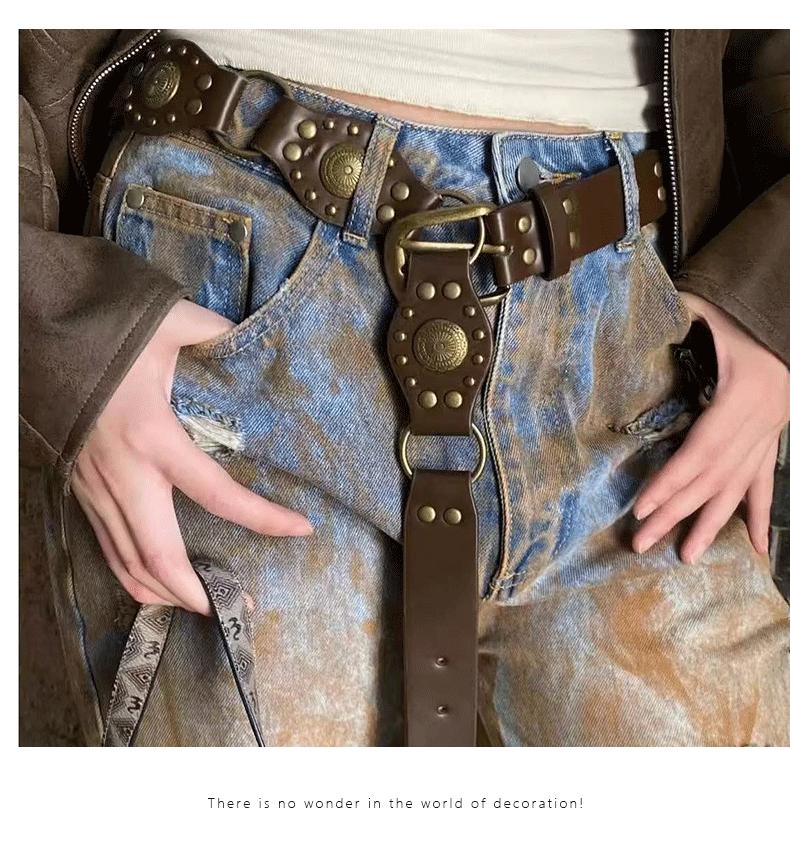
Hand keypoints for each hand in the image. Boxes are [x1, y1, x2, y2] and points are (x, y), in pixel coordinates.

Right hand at [71, 299, 312, 614]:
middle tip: (234, 607)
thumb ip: (219, 333)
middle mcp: (122, 473)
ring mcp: (94, 487)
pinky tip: (156, 581)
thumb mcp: (173, 324)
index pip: (217, 493)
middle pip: (157, 555)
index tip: (301, 529)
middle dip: (196, 592)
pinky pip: (106, 547)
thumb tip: (261, 341)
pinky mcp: (80, 488)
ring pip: (125, 562)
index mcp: (152, 435)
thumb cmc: (109, 333)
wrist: (41, 337)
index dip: (262, 519)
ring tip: (201, 605)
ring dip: (163, 593)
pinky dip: (132, 574)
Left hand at [632, 291, 789, 562]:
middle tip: (642, 543)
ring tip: (686, 557)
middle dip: (676, 513)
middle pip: (713, 478)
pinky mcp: (773, 437)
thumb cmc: (745, 310)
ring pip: (738, 488)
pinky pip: (765, 482)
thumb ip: (675, 314)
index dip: (670, 482)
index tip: (641, 509)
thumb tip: (630, 319)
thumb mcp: (708, 307)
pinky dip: (758, 515)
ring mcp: (771, 433)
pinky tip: (756, 548)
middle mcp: (760, 422)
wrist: (787, 315)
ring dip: (712, 524)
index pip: (700, 450)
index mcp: (742, 396)